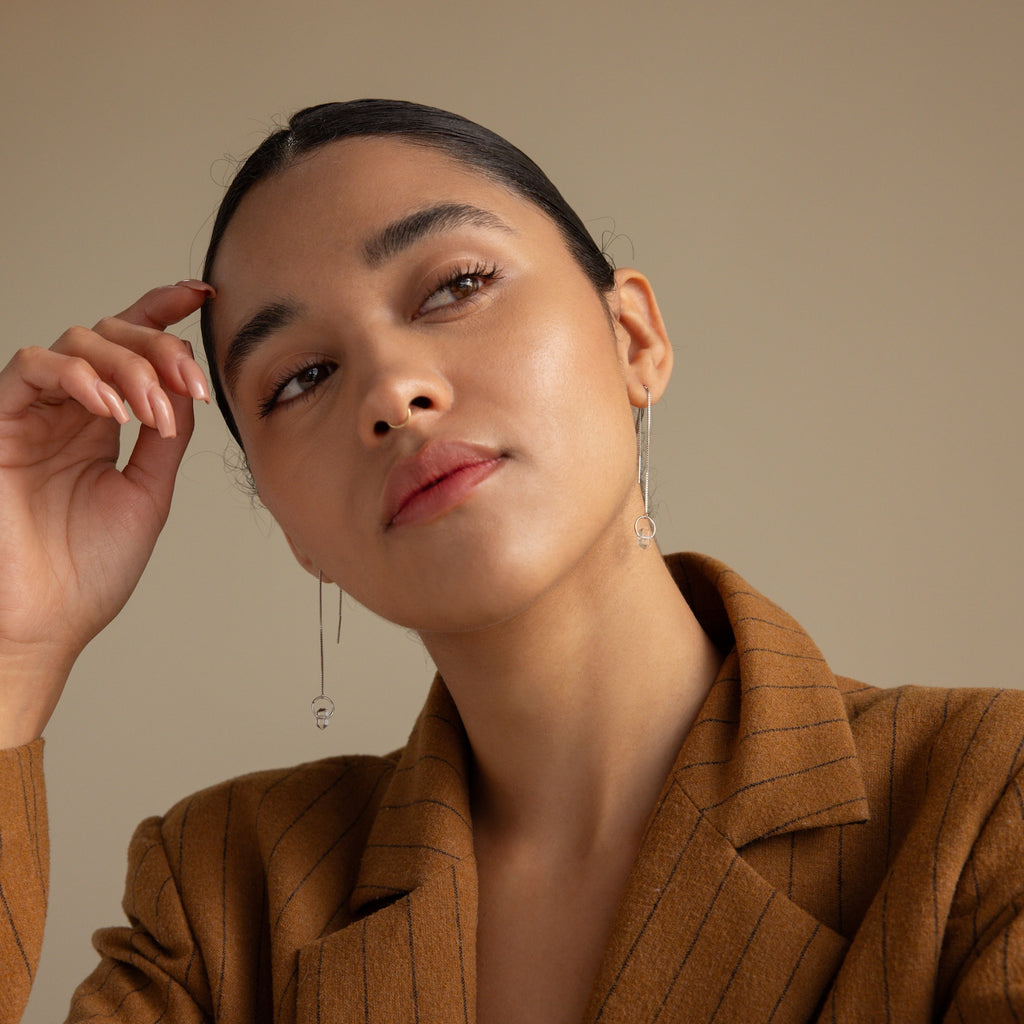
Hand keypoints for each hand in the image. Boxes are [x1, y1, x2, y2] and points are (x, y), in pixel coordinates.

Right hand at [0, 282, 213, 746]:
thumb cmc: (89, 570)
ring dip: (129, 366)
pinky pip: (32, 368)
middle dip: (162, 350)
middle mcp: (69, 411)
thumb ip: (165, 439)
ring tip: (154, 413)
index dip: (164, 313)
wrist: (46, 622)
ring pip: (78, 343)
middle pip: (113, 336)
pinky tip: (114, 408)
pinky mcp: (0, 423)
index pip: (132, 351)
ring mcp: (34, 414)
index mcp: (104, 423)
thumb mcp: (147, 493)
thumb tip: (186, 389)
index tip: (205, 296)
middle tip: (193, 386)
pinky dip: (80, 377)